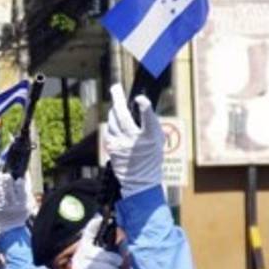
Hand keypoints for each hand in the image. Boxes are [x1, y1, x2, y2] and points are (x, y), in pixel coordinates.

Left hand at [0, 172, 29, 232]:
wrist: (10, 226)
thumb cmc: (22, 210)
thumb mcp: (28, 202)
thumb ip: (26, 188)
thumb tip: (25, 172)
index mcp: (23, 206)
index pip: (22, 194)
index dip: (21, 186)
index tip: (20, 179)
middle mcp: (12, 207)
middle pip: (9, 193)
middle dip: (8, 183)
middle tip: (7, 176)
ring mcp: (2, 206)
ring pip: (0, 191)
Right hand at [69, 217, 123, 268]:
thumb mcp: (104, 262)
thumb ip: (113, 251)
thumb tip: (123, 242)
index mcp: (86, 247)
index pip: (88, 234)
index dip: (93, 226)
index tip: (99, 219)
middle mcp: (79, 256)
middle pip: (97, 254)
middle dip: (112, 259)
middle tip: (119, 263)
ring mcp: (78, 268)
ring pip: (97, 267)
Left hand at [105, 83, 163, 197]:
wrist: (140, 181)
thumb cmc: (152, 158)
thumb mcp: (159, 140)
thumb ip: (150, 122)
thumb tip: (140, 105)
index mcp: (149, 139)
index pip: (148, 121)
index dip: (145, 108)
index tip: (140, 98)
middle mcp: (132, 141)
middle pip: (122, 116)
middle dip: (117, 99)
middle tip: (115, 87)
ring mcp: (118, 145)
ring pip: (112, 121)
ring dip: (114, 110)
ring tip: (117, 103)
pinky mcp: (110, 148)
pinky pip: (109, 129)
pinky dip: (112, 122)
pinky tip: (115, 119)